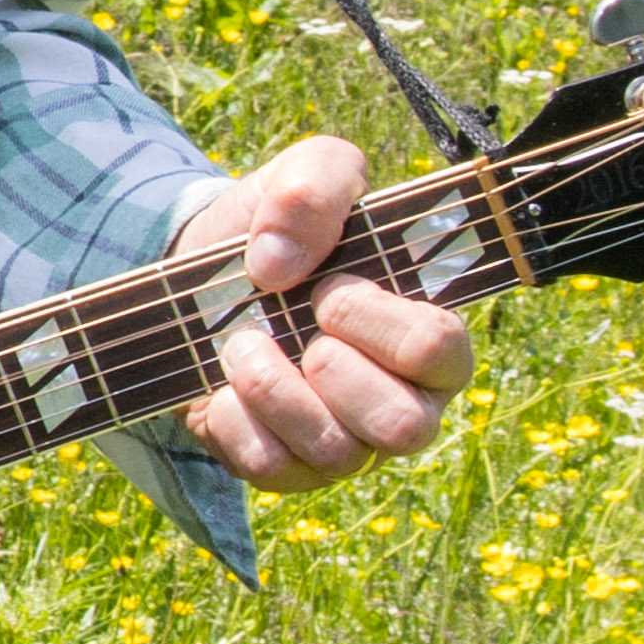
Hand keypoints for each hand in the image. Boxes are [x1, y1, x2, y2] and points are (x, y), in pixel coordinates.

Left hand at [168, 133, 472, 490]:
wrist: (204, 274)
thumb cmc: (284, 230)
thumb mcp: (306, 175)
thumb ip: (315, 188)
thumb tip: (277, 265)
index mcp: (431, 337)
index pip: (439, 351)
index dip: (376, 320)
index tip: (329, 286)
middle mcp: (404, 402)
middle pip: (404, 427)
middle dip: (335, 368)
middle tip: (299, 323)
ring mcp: (349, 443)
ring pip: (336, 453)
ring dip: (274, 388)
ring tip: (244, 342)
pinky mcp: (289, 468)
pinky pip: (270, 467)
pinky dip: (235, 418)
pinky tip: (222, 382)